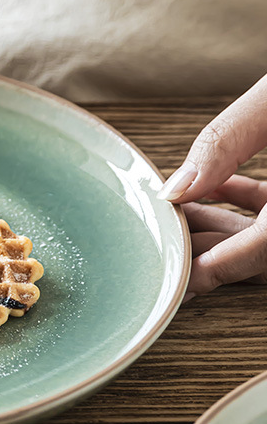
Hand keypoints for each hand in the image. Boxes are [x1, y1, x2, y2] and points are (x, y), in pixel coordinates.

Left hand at [158, 75, 266, 296]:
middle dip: (214, 245)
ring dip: (224, 223)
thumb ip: (224, 144)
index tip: (182, 279)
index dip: (220, 266)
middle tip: (167, 241)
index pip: (266, 250)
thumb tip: (174, 189)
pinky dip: (244, 199)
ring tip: (176, 210)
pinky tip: (211, 185)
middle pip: (265, 246)